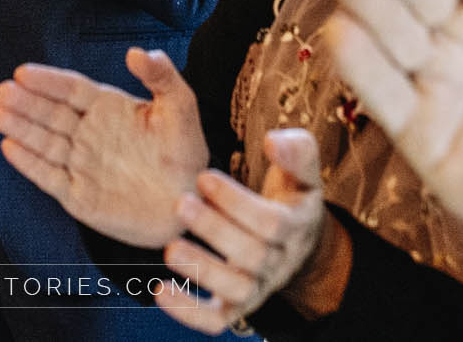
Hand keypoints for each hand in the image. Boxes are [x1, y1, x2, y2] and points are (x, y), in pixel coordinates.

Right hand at [0, 48, 209, 248]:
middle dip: (26, 102)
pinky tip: (10, 148)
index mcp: (108, 110)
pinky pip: (49, 177)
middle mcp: (90, 134)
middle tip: (4, 91)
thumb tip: (138, 52)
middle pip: (51, 114)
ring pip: (44, 142)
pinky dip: (29, 164)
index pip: (71, 90)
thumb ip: (161, 77)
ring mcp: (82, 164)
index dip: (48, 81)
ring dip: (21, 128)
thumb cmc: (186, 155)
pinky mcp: (79, 195)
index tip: (24, 72)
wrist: (190, 204)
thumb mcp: (180, 108)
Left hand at [154, 130, 334, 333]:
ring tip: (171, 250)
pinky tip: (161, 292)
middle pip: (252, 255)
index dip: (237, 202)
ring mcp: (257, 288)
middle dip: (215, 230)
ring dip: (203, 271)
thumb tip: (273, 141)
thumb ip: (296, 151)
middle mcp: (278, 262)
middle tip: (181, 204)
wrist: (299, 245)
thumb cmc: (290, 198)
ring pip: (236, 290)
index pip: (271, 223)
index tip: (204, 176)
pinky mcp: (236, 308)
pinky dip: (189, 313)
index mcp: (295, 227)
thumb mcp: (302, 173)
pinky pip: (216, 321)